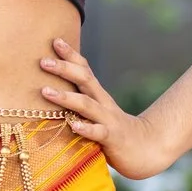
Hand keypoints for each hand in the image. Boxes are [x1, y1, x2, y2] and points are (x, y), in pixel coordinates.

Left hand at [38, 38, 171, 179]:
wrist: (148, 149)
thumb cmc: (115, 133)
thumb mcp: (98, 114)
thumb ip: (80, 105)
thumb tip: (50, 95)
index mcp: (99, 96)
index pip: (85, 70)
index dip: (72, 55)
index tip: (55, 40)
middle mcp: (104, 103)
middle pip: (85, 80)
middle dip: (64, 68)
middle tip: (43, 61)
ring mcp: (108, 120)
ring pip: (87, 105)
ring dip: (65, 97)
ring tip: (45, 91)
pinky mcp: (112, 139)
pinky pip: (98, 132)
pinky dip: (86, 128)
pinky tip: (73, 125)